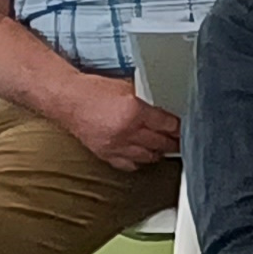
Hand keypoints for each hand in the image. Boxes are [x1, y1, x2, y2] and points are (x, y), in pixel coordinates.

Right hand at [63, 76, 181, 171]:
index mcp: (134, 111)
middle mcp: (127, 131)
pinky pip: (129, 165)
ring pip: (147, 157)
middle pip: (160, 143)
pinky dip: (139, 161)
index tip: (184, 130)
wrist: (68, 100)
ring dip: (158, 153)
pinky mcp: (106, 154)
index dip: (178, 128)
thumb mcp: (127, 88)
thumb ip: (146, 103)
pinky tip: (143, 157)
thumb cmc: (94, 90)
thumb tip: (163, 115)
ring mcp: (116, 145)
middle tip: (179, 142)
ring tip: (164, 149)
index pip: (167, 125)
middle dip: (173, 142)